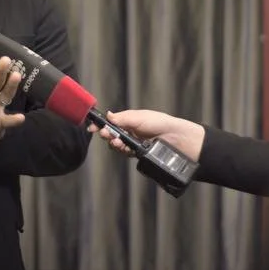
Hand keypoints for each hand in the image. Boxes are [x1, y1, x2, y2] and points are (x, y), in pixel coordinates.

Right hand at [88, 109, 205, 161]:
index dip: (101, 125)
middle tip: (105, 134)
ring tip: (117, 141)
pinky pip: (125, 153)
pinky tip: (124, 147)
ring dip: (114, 143)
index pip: (111, 123)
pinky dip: (122, 150)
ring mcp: (134, 143)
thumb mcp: (139, 117)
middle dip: (106, 135)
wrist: (176, 138)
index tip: (93, 127)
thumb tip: (108, 115)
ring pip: (117, 146)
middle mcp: (131, 132)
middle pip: (112, 135)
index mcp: (130, 121)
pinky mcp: (138, 154)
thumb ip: (122, 118)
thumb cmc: (160, 123)